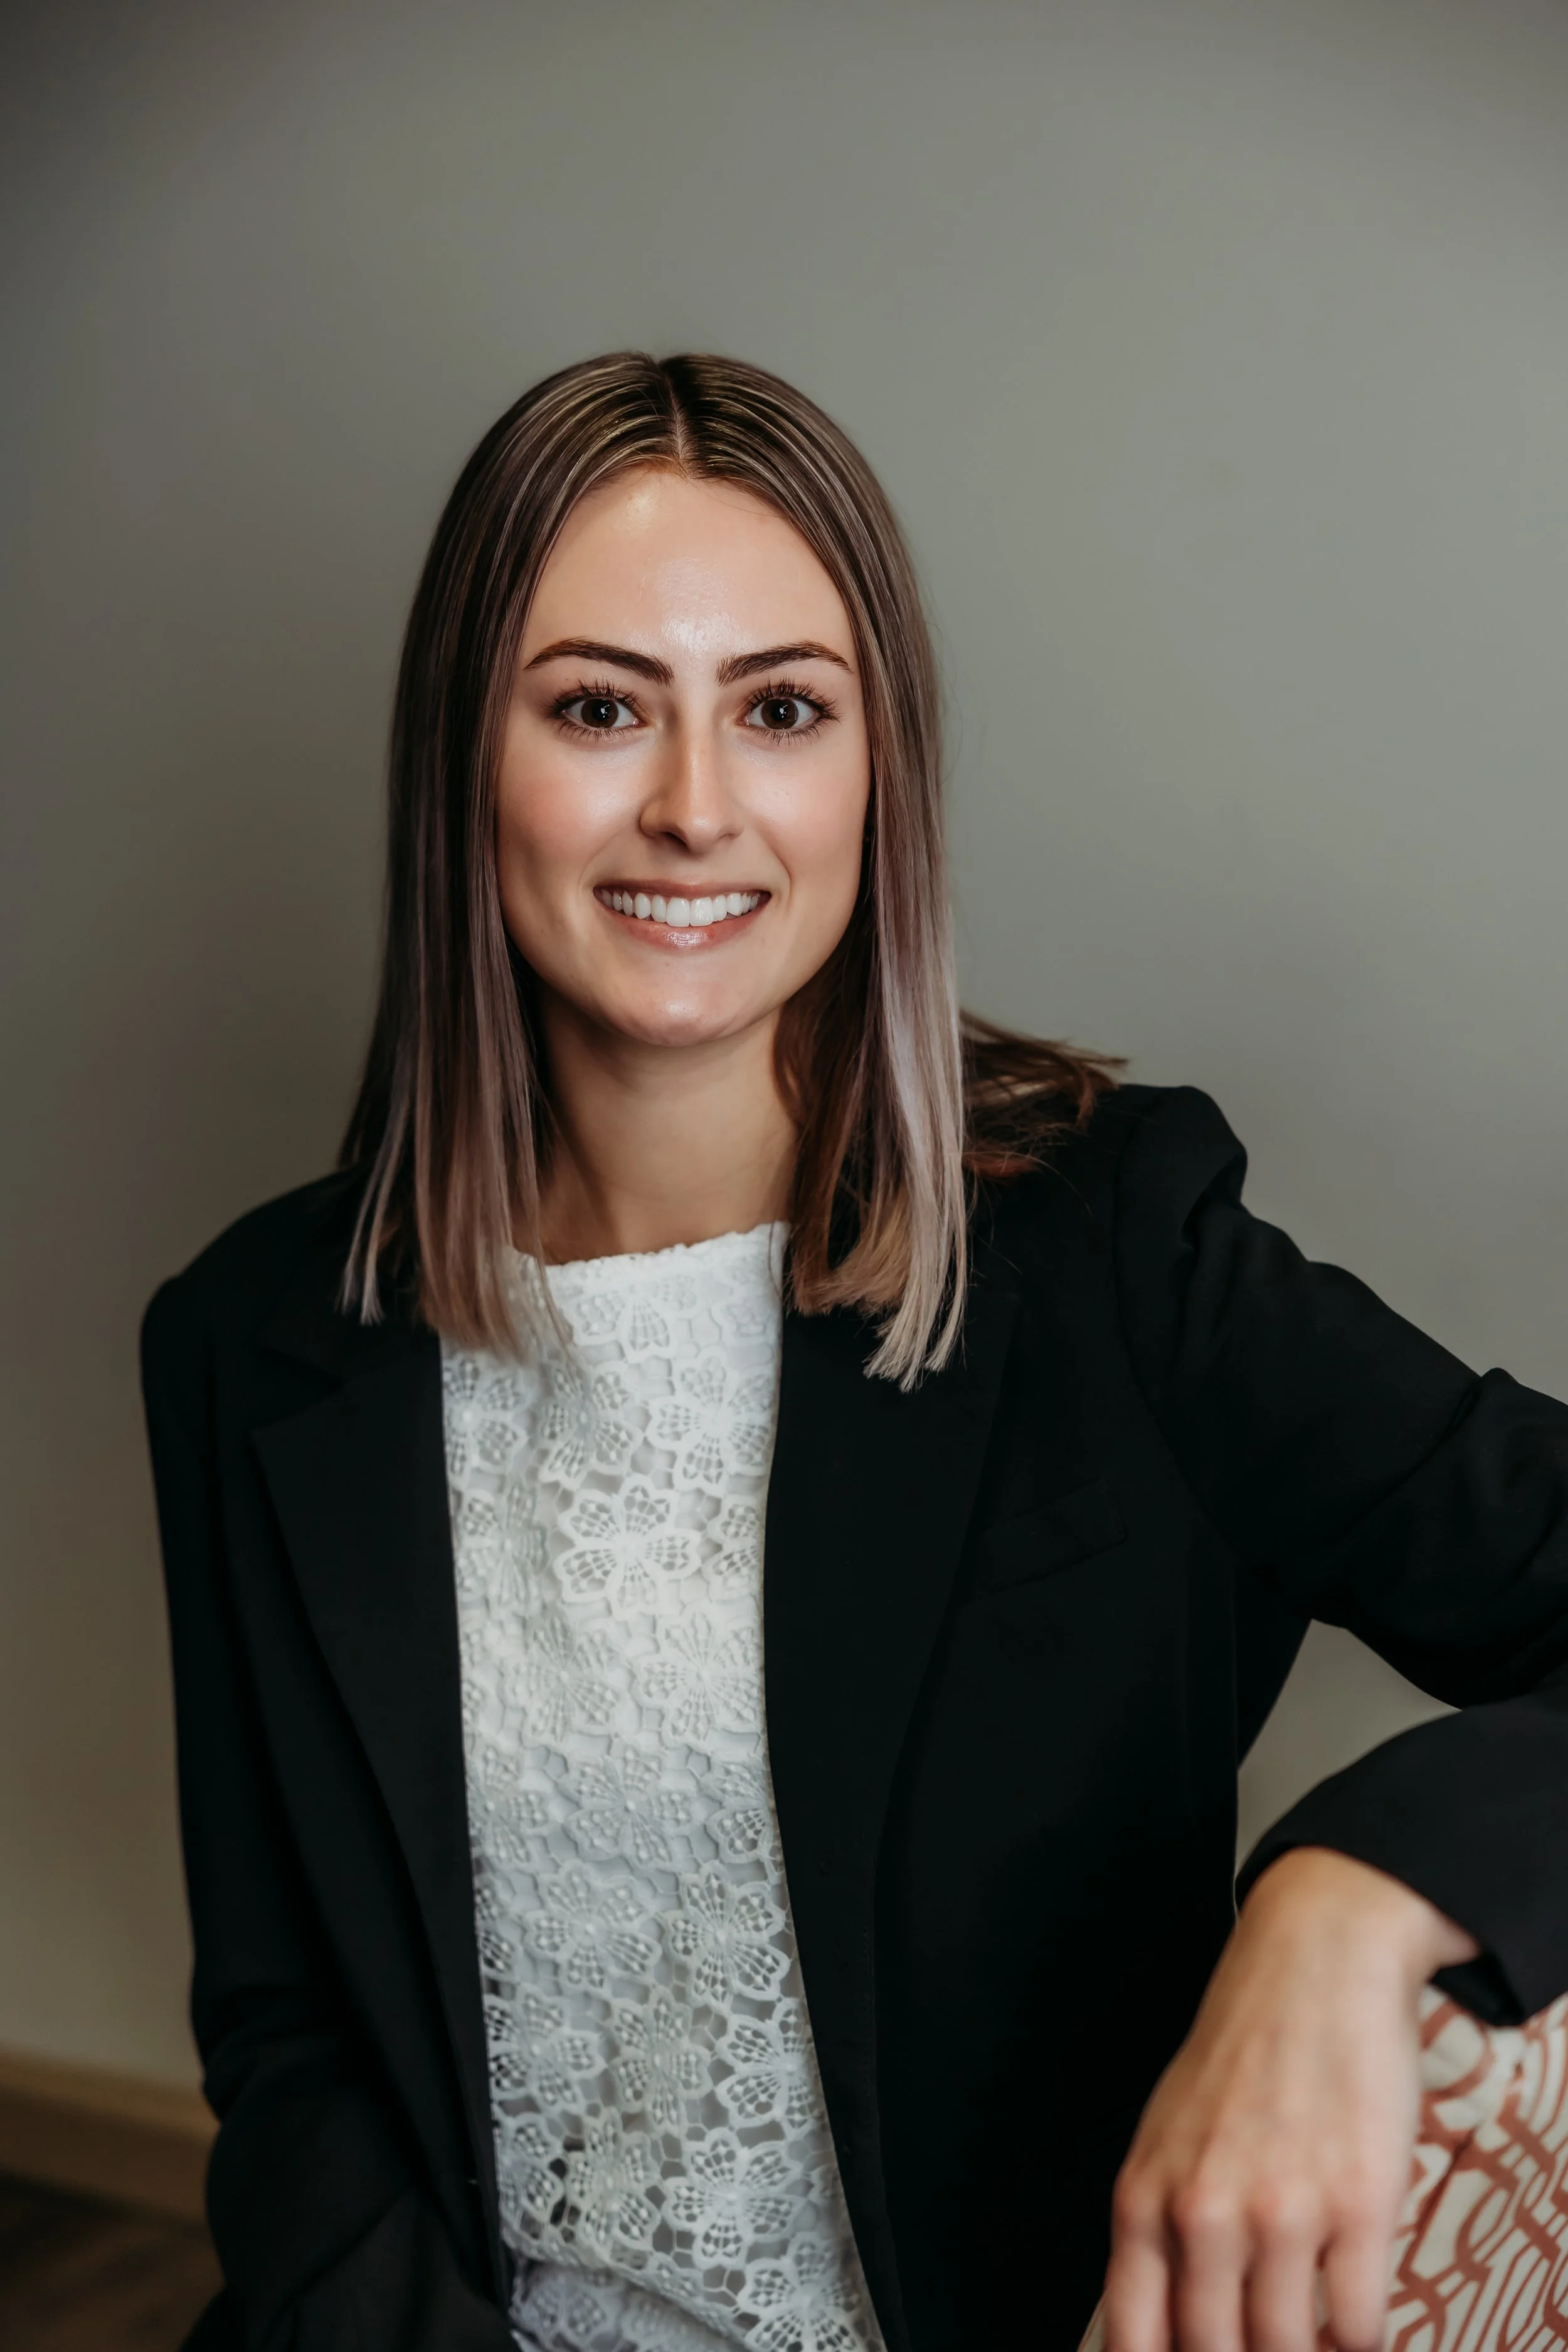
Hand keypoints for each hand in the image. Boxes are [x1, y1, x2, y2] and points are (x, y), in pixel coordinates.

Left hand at [1104, 1847, 1477, 2351]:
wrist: (1315, 1964)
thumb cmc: (1241, 2051)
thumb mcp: (1166, 2137)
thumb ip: (1160, 2229)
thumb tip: (1165, 2327)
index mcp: (1144, 2198)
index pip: (1134, 2339)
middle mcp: (1204, 2214)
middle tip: (1264, 2340)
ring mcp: (1283, 2213)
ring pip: (1288, 2348)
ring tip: (1312, 2335)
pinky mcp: (1360, 2206)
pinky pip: (1356, 2326)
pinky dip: (1358, 2339)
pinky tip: (1354, 2320)